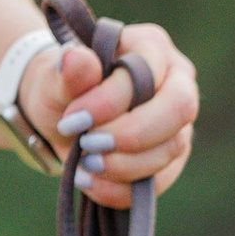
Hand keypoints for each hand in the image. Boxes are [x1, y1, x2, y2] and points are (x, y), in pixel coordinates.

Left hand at [19, 23, 197, 206]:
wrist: (63, 119)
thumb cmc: (63, 88)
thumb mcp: (55, 79)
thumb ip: (69, 73)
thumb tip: (72, 58)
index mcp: (151, 46)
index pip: (146, 72)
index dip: (110, 101)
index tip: (71, 120)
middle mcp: (176, 80)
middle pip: (179, 109)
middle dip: (130, 135)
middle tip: (88, 145)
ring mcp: (179, 121)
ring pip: (172, 148)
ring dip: (124, 164)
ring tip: (85, 164)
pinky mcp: (173, 157)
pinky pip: (161, 180)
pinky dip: (123, 189)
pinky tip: (91, 182)